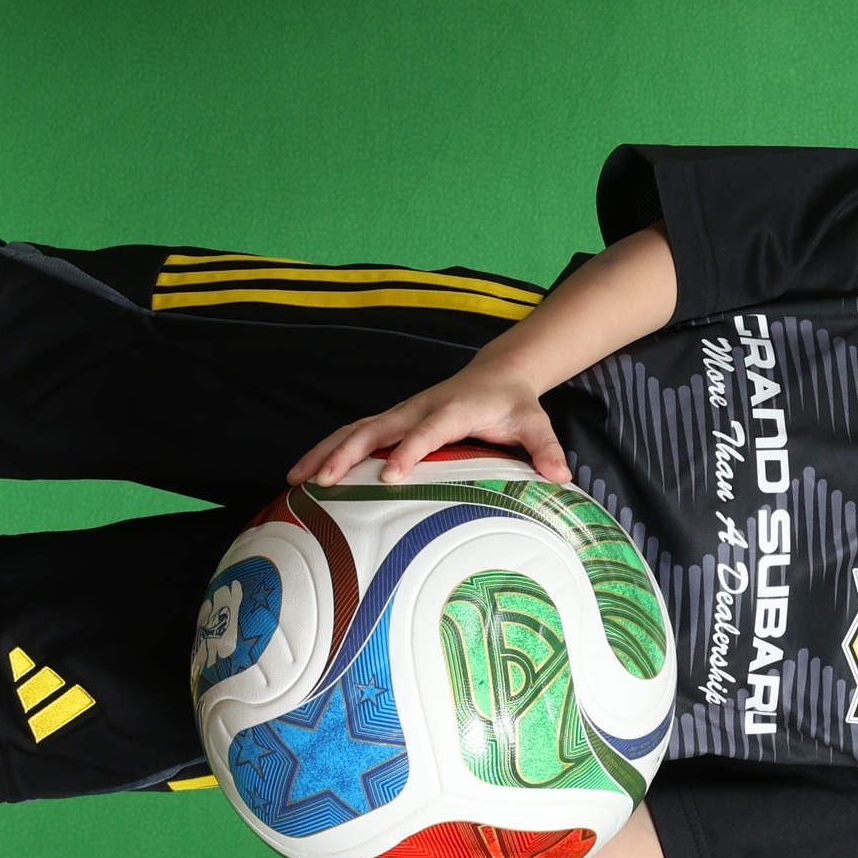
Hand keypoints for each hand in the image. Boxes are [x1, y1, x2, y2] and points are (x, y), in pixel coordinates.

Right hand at [292, 358, 568, 486]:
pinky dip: (327, 450)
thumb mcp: (535, 423)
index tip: (391, 475)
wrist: (497, 375)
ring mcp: (400, 414)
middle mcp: (418, 410)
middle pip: (375, 429)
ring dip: (325, 453)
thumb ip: (545, 449)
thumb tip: (561, 476)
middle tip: (323, 482)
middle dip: (347, 454)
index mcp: (451, 411)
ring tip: (296, 480)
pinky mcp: (390, 421)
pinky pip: (353, 435)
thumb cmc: (513, 404)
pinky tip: (304, 473)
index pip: (426, 432)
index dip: (408, 451)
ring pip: (354, 431)